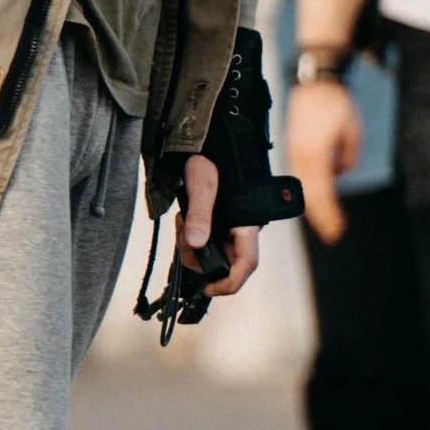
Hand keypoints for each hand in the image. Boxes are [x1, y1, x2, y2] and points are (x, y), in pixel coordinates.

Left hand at [176, 150, 257, 298]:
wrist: (208, 140)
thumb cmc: (211, 156)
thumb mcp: (201, 184)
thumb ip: (200, 213)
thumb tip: (196, 244)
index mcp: (247, 222)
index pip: (247, 264)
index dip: (229, 283)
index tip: (207, 289)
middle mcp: (242, 228)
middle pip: (224, 262)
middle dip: (199, 259)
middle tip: (183, 240)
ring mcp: (230, 226)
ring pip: (211, 252)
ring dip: (192, 245)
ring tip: (183, 222)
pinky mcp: (218, 221)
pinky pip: (205, 240)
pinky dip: (191, 236)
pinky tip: (185, 219)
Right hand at [285, 74, 363, 246]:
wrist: (316, 83)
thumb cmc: (336, 103)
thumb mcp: (352, 131)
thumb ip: (348, 156)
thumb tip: (340, 172)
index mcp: (316, 152)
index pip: (323, 192)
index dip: (329, 213)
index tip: (337, 229)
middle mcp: (301, 155)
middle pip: (310, 195)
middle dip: (322, 216)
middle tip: (333, 233)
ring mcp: (294, 150)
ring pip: (302, 186)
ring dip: (314, 205)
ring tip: (325, 221)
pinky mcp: (292, 145)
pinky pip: (299, 174)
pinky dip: (308, 188)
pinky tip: (317, 196)